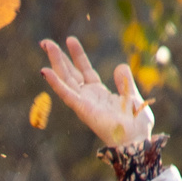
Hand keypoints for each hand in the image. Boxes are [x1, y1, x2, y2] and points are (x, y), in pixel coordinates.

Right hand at [39, 37, 154, 148]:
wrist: (137, 140)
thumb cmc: (136, 124)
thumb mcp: (132, 96)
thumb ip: (125, 82)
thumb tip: (120, 66)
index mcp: (99, 94)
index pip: (84, 70)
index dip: (77, 55)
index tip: (70, 40)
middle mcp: (88, 97)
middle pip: (70, 73)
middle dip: (59, 57)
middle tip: (46, 42)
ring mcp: (84, 103)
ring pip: (66, 79)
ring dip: (55, 62)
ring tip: (46, 45)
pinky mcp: (83, 110)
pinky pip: (67, 94)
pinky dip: (55, 83)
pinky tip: (45, 72)